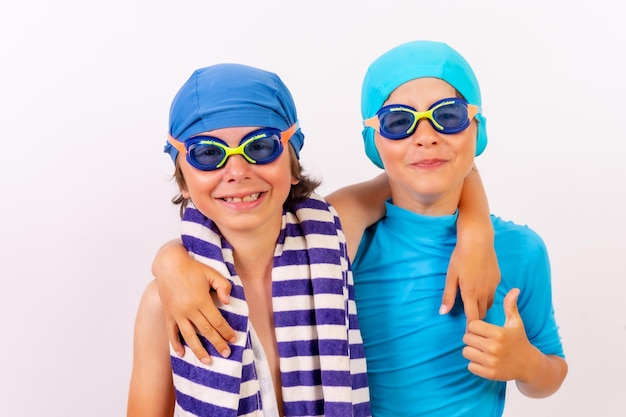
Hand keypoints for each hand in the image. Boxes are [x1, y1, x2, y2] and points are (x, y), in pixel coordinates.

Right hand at [153, 241, 235, 363]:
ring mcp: (177, 314)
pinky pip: (172, 333)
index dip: (226, 332)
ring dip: (198, 350)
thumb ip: (223, 286)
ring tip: (207, 361)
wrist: (169, 265)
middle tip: (226, 354)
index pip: (217, 321)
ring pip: (189, 336)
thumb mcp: (212, 273)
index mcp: (201, 300)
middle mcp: (188, 310)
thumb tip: (227, 301)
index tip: (234, 340)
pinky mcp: (168, 314)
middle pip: (205, 331)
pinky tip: (182, 354)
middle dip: (217, 344)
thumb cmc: (193, 268)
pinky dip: (176, 344)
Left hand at [440, 235, 499, 321]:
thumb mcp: (450, 276)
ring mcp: (493, 286)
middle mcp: (484, 292)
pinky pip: (493, 293)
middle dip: (476, 317)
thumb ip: (448, 296)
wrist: (478, 241)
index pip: (473, 318)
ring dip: (482, 306)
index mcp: (470, 293)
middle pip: (482, 313)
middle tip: (469, 317)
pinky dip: (487, 295)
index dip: (470, 327)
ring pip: (489, 304)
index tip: (467, 333)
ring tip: (474, 303)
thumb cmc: (461, 257)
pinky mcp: (498, 279)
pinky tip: (481, 288)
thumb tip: (443, 312)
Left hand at [461, 288, 535, 380]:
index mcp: (499, 333)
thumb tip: (514, 289)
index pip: (472, 325)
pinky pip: (470, 366)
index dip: (474, 326)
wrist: (530, 365)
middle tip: (480, 339)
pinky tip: (483, 359)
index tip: (481, 329)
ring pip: (466, 352)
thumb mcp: (516, 323)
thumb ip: (510, 306)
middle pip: (467, 338)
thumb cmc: (519, 340)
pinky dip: (474, 363)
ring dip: (471, 350)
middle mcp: (495, 348)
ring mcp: (492, 362)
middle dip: (471, 338)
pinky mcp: (490, 374)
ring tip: (481, 349)